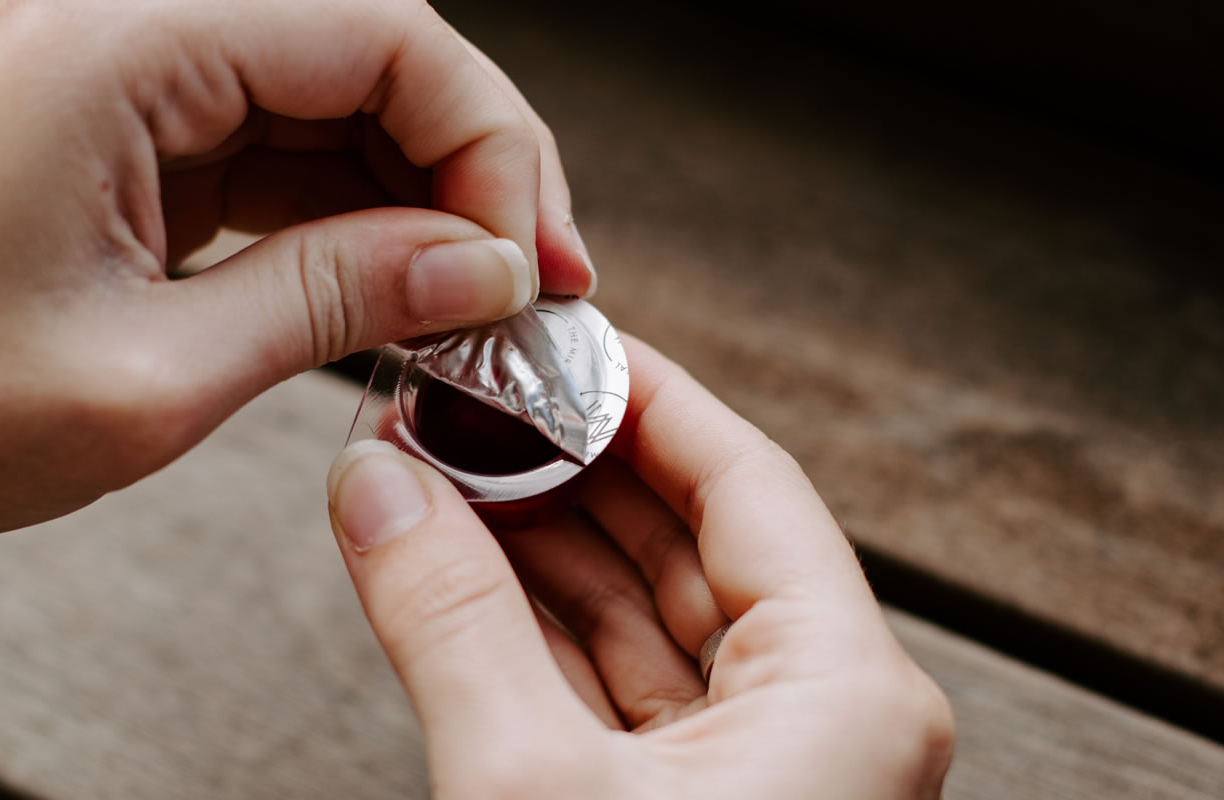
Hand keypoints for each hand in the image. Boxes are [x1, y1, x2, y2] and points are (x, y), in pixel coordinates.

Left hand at [0, 0, 592, 633]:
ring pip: (328, 96)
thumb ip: (339, 298)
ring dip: (412, 197)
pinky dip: (341, 216)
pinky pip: (269, 143)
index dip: (490, 145)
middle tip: (525, 289)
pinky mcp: (113, 128)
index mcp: (116, 36)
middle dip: (467, 165)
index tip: (532, 265)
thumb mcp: (154, 377)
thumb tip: (488, 271)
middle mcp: (116, 20)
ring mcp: (113, 69)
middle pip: (365, 48)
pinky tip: (393, 292)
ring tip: (470, 309)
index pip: (381, 31)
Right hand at [324, 338, 954, 798]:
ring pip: (646, 622)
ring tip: (442, 468)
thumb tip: (374, 489)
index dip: (643, 396)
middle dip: (570, 467)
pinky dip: (537, 632)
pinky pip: (617, 696)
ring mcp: (762, 781)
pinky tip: (461, 568)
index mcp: (849, 696)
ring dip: (541, 546)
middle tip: (466, 399)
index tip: (554, 337)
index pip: (746, 483)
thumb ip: (447, 622)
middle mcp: (825, 726)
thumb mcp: (526, 791)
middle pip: (692, 543)